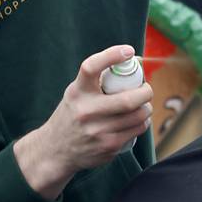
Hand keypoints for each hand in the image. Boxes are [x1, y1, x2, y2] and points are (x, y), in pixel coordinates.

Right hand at [14, 45, 152, 199]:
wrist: (55, 150)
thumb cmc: (73, 114)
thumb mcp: (77, 93)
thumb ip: (99, 78)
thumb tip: (136, 60)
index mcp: (77, 92)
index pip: (91, 67)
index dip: (111, 55)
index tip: (128, 50)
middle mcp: (85, 111)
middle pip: (127, 100)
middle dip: (145, 92)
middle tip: (146, 89)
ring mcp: (97, 131)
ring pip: (138, 116)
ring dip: (146, 108)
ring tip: (143, 105)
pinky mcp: (108, 146)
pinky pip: (136, 130)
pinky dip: (142, 122)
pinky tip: (137, 120)